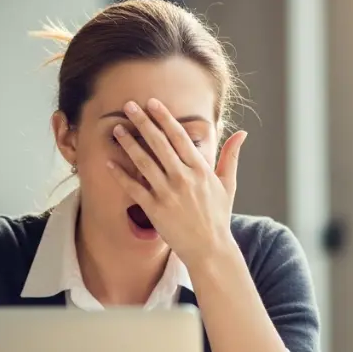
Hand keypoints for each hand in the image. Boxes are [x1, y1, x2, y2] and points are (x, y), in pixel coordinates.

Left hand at [107, 99, 247, 267]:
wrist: (209, 249)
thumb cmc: (218, 216)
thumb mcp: (228, 184)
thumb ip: (231, 156)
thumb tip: (242, 133)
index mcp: (200, 169)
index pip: (179, 136)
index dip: (164, 117)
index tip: (151, 102)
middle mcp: (183, 178)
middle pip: (158, 143)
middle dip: (142, 122)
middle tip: (128, 106)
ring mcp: (168, 193)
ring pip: (143, 162)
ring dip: (128, 143)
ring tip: (116, 129)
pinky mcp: (155, 209)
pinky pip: (134, 188)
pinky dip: (120, 175)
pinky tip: (109, 162)